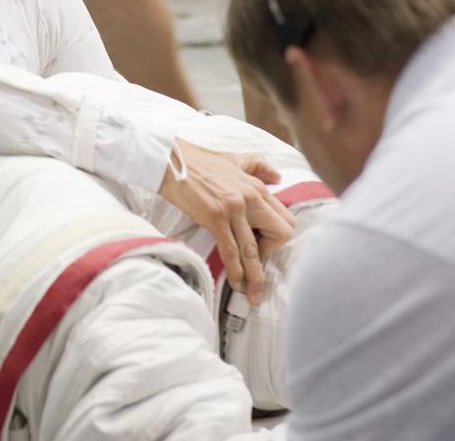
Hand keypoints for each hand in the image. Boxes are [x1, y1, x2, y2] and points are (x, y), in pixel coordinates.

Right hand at [158, 138, 295, 304]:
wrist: (169, 159)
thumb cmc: (198, 160)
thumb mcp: (234, 159)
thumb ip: (258, 165)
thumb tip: (278, 176)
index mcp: (257, 186)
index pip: (284, 219)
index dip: (277, 239)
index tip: (263, 248)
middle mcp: (251, 198)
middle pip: (280, 235)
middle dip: (272, 255)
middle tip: (257, 267)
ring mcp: (233, 208)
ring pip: (253, 250)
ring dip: (255, 276)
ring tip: (253, 295)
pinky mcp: (214, 217)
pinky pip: (230, 250)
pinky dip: (234, 270)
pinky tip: (234, 282)